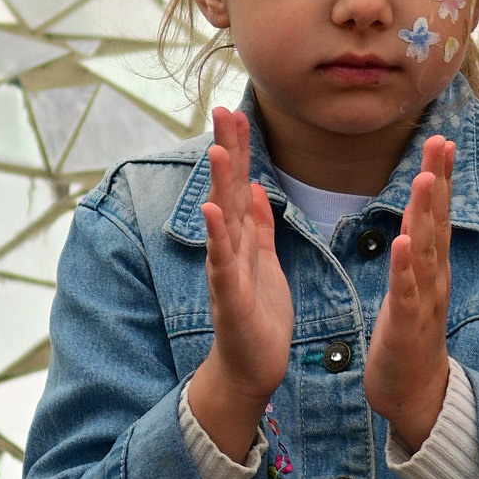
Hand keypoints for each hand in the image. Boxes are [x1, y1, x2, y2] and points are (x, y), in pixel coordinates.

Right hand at [189, 104, 293, 461]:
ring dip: (220, 184)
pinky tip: (214, 212)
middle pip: (227, 191)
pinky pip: (224, 263)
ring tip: (220, 149)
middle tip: (223, 109)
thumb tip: (253, 187)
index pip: (240, 184)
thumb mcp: (263, 261)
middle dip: (227, 151)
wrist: (252, 368)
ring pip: (223, 221)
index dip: (240, 148)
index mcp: (243, 239)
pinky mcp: (230, 298)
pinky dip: (219, 237)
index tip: (236, 109)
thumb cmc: (260, 316)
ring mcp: (226, 272)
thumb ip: (257, 225)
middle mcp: (229, 249)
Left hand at [365, 136, 453, 454]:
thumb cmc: (407, 334)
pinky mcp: (409, 325)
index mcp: (431, 265)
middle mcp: (435, 276)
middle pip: (438, 221)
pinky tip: (403, 243)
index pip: (437, 212)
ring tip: (425, 180)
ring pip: (427, 250)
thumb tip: (417, 212)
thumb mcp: (412, 283)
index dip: (441, 175)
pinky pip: (408, 292)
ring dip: (426, 215)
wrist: (413, 391)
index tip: (441, 137)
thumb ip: (416, 248)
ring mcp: (425, 300)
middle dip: (439, 179)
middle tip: (440, 141)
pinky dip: (406, 267)